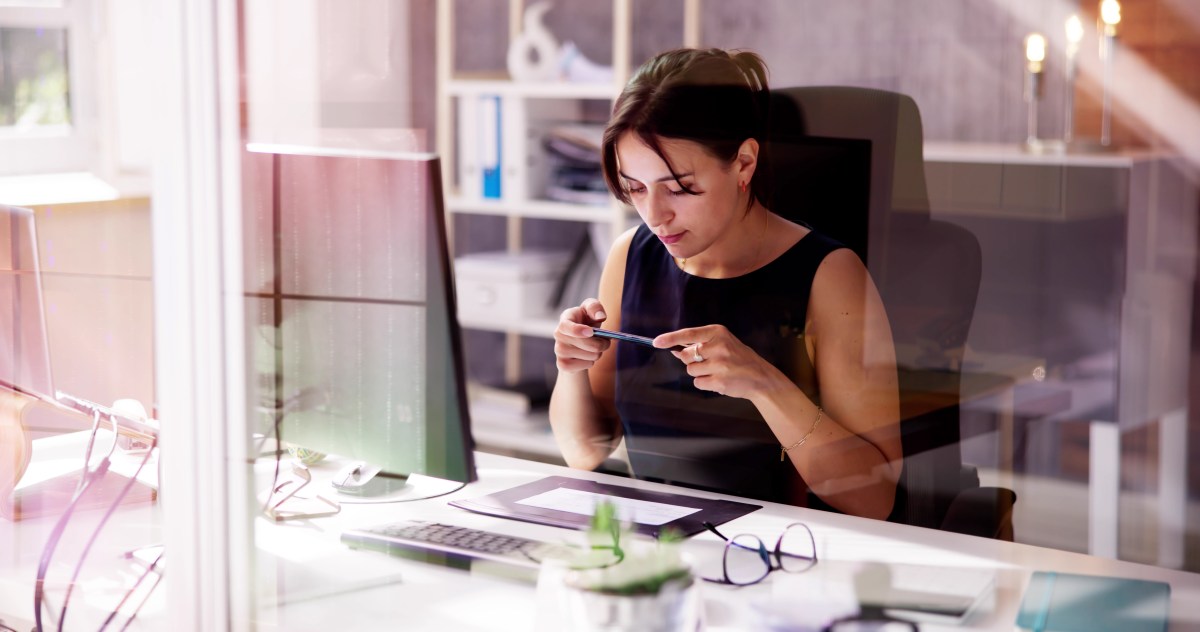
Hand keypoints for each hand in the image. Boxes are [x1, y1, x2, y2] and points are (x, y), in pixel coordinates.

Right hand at [553, 298, 611, 373]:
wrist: (579, 342)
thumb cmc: (587, 322)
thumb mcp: (591, 310)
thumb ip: (595, 307)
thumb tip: (600, 316)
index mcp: (565, 318)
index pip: (565, 326)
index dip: (578, 330)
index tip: (591, 331)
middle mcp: (559, 334)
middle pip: (586, 344)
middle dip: (602, 343)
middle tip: (606, 341)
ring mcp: (559, 350)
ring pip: (590, 356)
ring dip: (598, 352)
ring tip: (594, 347)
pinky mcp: (562, 364)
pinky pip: (587, 365)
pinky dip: (592, 362)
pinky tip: (586, 356)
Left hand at [654, 325, 777, 398]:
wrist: (761, 377)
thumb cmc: (738, 359)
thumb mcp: (723, 343)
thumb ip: (701, 344)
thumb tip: (674, 350)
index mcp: (718, 332)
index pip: (688, 334)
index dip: (670, 338)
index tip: (656, 342)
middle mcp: (719, 346)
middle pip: (686, 355)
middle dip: (691, 360)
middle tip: (708, 362)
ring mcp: (720, 364)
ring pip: (691, 370)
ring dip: (700, 373)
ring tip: (717, 371)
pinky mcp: (719, 381)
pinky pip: (698, 383)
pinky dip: (705, 383)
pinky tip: (720, 380)